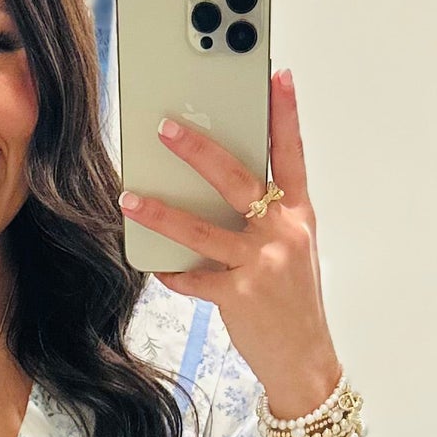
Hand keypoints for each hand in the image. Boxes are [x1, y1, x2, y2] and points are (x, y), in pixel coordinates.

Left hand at [120, 69, 339, 416]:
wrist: (305, 361)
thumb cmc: (293, 303)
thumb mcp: (292, 251)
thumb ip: (264, 219)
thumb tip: (218, 191)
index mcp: (298, 216)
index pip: (291, 155)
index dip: (285, 114)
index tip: (276, 76)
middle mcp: (282, 234)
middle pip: (237, 180)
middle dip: (199, 151)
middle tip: (167, 128)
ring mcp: (261, 264)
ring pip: (203, 229)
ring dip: (162, 212)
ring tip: (131, 198)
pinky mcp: (239, 296)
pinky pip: (194, 278)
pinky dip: (173, 272)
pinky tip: (156, 265)